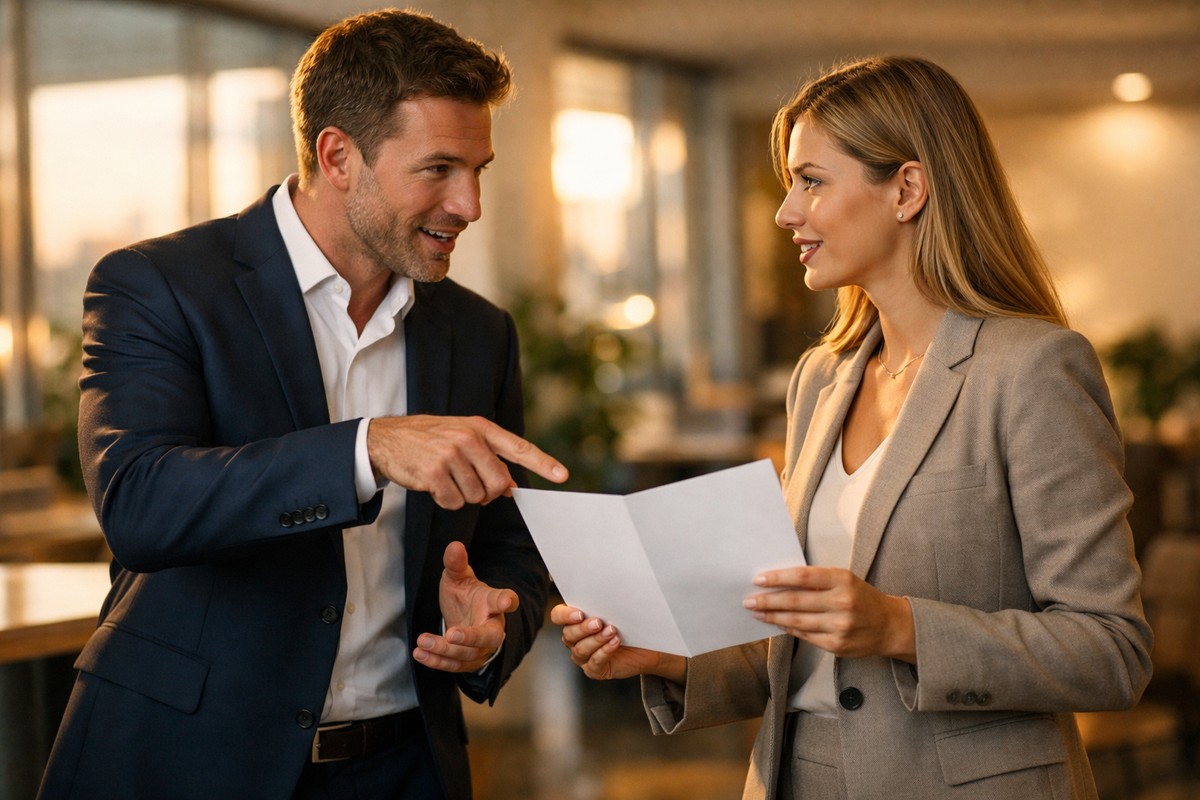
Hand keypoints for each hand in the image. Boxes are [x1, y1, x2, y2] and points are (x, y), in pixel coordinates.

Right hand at [368, 415, 567, 509]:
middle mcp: (469, 438)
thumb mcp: (461, 435)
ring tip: (446, 478)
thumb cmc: (428, 439)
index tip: (562, 475)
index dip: (542, 463)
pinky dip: (446, 501)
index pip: (518, 446)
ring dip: (463, 496)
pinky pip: (455, 503)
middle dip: (487, 493)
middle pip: (498, 483)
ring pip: (476, 497)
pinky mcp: (435, 473)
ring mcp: (451, 455)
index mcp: (480, 428)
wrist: (387, 439)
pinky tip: (434, 485)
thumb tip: (510, 485)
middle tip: (468, 483)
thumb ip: (488, 455)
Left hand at [413, 541, 513, 672]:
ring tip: (423, 640)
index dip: (506, 600)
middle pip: (490, 637)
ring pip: (468, 654)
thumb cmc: (464, 596)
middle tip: (452, 633)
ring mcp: (481, 648)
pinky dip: (436, 662)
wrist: (463, 618)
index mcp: (493, 603)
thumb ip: (456, 564)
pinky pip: (454, 666)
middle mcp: (492, 627)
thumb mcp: (458, 578)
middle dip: (472, 637)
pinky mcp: (468, 662)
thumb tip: (454, 546)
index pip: (503, 600)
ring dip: (444, 649)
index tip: (507, 601)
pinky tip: (420, 653)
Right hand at [550, 604, 686, 683]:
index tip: (579, 613)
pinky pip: (593, 663)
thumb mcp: (617, 608)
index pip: (558, 616)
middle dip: (583, 628)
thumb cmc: (629, 623)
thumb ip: (606, 600)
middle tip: (599, 621)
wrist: (646, 644)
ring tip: (612, 632)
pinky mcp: (594, 669)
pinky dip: (604, 652)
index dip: (564, 615)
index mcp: (574, 620)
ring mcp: (583, 656)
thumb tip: (608, 584)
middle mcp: (575, 639)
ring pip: (580, 650)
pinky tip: (615, 643)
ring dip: (596, 640)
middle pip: (568, 634)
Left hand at [745, 566, 915, 661]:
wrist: (889, 626)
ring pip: (796, 621)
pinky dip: (788, 628)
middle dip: (768, 601)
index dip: (778, 578)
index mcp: (842, 580)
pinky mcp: (836, 645)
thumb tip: (779, 583)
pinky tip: (776, 623)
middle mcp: (841, 602)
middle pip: (795, 601)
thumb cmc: (861, 597)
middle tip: (748, 600)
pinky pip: (805, 636)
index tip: (758, 579)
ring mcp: (839, 626)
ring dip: (772, 617)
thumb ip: (816, 581)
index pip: (803, 577)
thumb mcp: (843, 580)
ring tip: (756, 612)